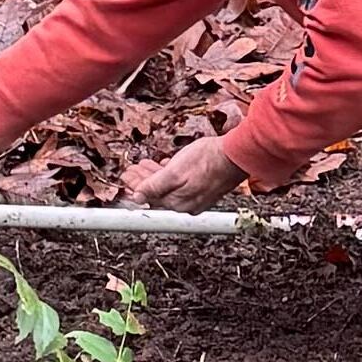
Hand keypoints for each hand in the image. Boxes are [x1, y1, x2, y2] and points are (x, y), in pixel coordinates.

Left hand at [123, 130, 245, 211]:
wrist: (236, 155)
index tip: (126, 176)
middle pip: (158, 194)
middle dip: (143, 181)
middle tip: (132, 170)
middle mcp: (186, 205)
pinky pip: (181, 185)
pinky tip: (167, 167)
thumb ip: (154, 186)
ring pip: (169, 188)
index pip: (148, 198)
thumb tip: (137, 197)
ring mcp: (197, 198)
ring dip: (155, 177)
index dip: (135, 185)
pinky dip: (170, 176)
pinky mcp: (205, 190)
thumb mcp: (174, 171)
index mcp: (177, 203)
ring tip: (146, 165)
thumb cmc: (207, 161)